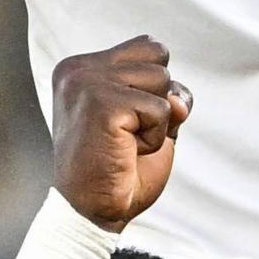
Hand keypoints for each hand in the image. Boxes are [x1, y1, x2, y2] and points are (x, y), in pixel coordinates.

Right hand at [46, 37, 190, 230]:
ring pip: (162, 80)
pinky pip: (161, 110)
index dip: (156, 85)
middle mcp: (79, 70)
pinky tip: (125, 152)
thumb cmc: (116, 169)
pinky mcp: (103, 105)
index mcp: (81, 68)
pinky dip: (154, 138)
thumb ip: (166, 95)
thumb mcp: (148, 120)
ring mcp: (87, 84)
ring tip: (125, 143)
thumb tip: (179, 99)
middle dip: (158, 99)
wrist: (92, 212)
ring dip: (156, 121)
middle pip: (158, 55)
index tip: (128, 120)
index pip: (148, 46)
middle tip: (127, 134)